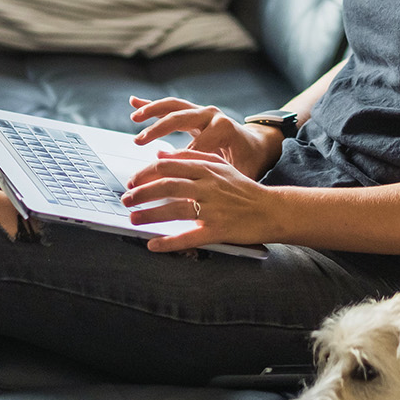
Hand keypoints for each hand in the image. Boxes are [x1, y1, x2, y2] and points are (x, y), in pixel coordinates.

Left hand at [121, 147, 281, 252]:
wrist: (273, 210)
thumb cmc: (245, 189)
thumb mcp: (221, 166)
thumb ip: (192, 157)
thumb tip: (161, 154)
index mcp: (207, 169)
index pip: (168, 166)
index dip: (145, 174)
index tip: (131, 181)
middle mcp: (208, 186)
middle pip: (166, 186)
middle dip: (141, 193)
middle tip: (126, 200)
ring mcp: (213, 209)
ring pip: (174, 210)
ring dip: (149, 215)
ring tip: (132, 219)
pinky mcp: (218, 230)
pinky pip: (189, 237)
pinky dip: (169, 242)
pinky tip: (153, 245)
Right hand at [127, 96, 283, 179]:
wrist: (257, 145)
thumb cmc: (248, 161)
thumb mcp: (239, 173)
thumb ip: (220, 180)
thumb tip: (199, 194)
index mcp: (224, 129)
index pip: (194, 144)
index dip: (178, 158)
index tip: (161, 168)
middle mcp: (212, 115)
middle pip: (180, 118)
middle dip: (158, 130)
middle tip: (140, 141)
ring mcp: (203, 111)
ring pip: (174, 106)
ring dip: (152, 111)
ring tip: (135, 118)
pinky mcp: (195, 112)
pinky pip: (171, 106)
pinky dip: (152, 104)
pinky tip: (134, 102)